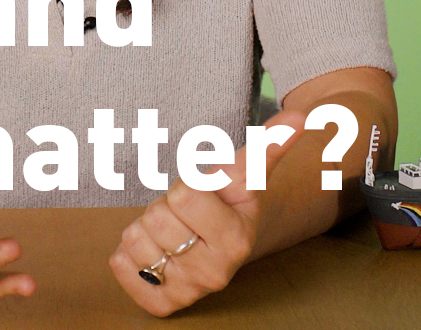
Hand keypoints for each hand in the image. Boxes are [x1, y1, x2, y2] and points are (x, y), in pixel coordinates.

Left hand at [107, 110, 306, 316]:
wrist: (221, 244)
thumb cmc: (229, 203)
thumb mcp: (244, 174)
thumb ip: (269, 144)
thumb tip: (301, 116)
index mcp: (236, 239)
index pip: (185, 195)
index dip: (187, 187)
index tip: (202, 196)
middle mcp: (214, 273)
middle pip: (156, 217)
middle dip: (165, 207)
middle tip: (185, 216)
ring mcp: (187, 291)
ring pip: (134, 240)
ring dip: (146, 229)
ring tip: (172, 232)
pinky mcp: (161, 303)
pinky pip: (119, 265)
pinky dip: (127, 254)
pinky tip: (154, 251)